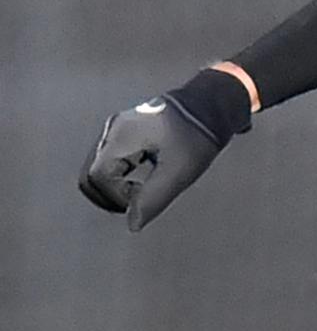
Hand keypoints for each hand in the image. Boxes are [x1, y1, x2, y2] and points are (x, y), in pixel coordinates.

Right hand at [79, 68, 250, 230]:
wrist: (211, 106)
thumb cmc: (197, 136)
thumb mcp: (178, 173)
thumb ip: (153, 199)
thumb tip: (133, 224)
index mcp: (121, 136)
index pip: (98, 177)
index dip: (116, 197)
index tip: (142, 199)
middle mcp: (112, 130)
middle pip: (90, 174)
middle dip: (109, 196)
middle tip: (137, 204)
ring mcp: (117, 128)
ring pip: (97, 168)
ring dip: (114, 187)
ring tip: (142, 192)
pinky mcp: (125, 131)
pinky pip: (109, 160)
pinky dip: (118, 176)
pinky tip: (140, 181)